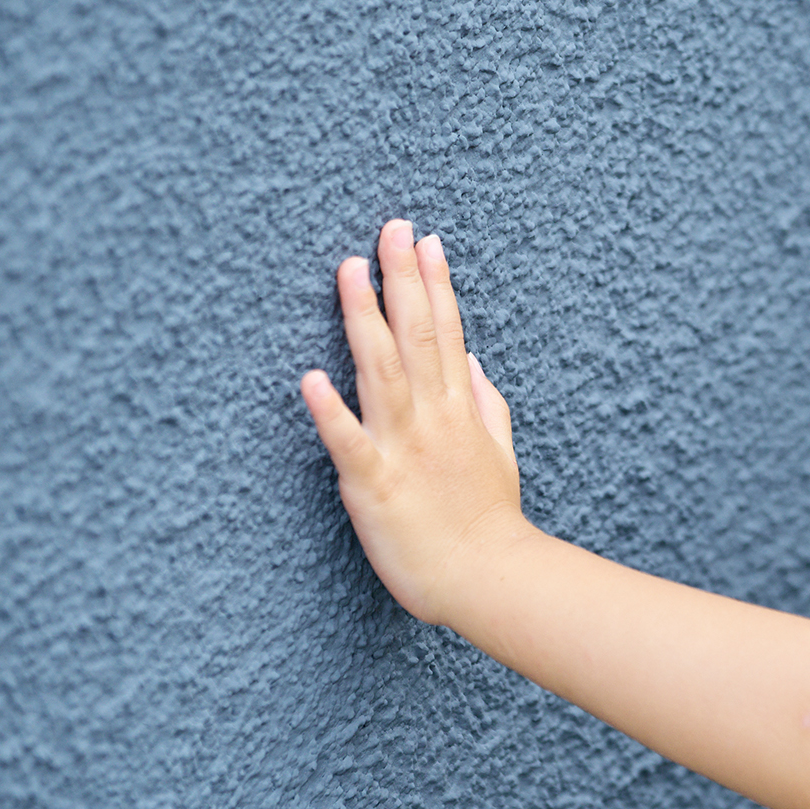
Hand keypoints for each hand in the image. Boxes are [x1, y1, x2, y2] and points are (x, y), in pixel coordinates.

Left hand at [301, 219, 527, 628]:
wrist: (487, 579)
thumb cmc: (488, 522)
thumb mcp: (500, 452)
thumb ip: (486, 403)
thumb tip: (473, 360)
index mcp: (459, 409)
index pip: (447, 333)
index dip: (435, 284)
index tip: (425, 240)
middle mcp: (432, 418)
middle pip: (417, 336)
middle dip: (402, 279)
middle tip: (389, 228)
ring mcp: (403, 448)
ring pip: (382, 371)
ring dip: (364, 320)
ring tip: (348, 272)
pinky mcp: (374, 484)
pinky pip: (348, 443)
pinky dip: (330, 411)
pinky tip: (309, 377)